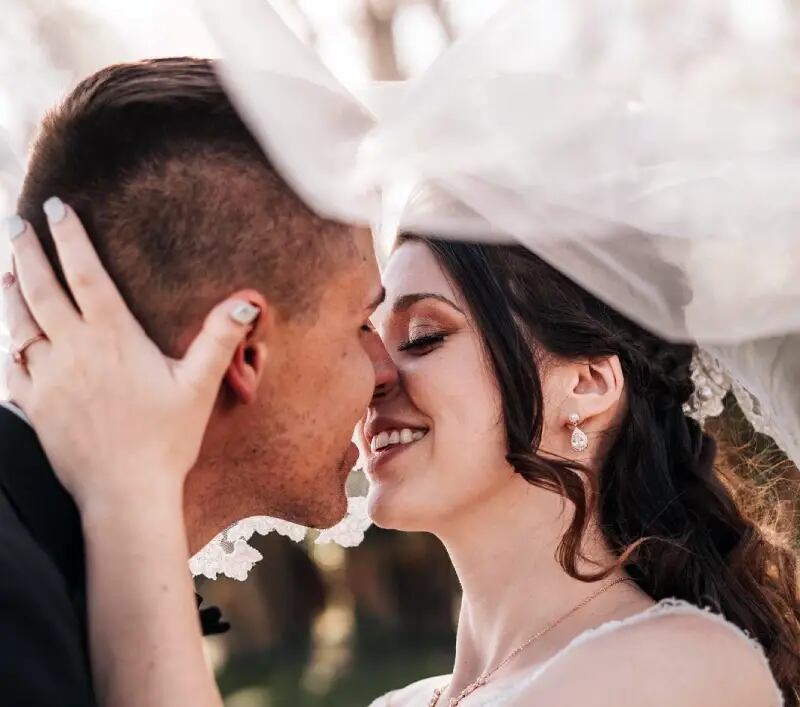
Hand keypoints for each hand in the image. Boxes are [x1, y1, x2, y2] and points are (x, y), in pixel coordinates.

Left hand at [3, 200, 259, 511]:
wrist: (125, 493)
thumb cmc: (166, 439)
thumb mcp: (199, 385)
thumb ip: (219, 338)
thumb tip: (246, 302)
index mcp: (112, 338)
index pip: (85, 274)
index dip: (70, 237)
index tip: (56, 208)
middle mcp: (73, 351)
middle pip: (40, 289)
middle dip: (27, 251)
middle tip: (18, 224)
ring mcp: (48, 379)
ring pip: (19, 324)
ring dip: (12, 292)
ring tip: (8, 270)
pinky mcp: (35, 407)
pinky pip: (13, 367)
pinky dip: (11, 346)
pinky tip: (14, 339)